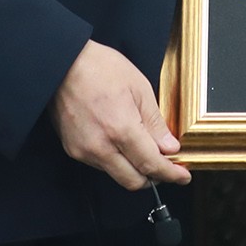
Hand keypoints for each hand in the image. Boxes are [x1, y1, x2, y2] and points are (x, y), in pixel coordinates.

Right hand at [53, 39, 190, 189]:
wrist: (63, 63)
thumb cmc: (100, 68)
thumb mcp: (139, 88)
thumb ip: (155, 123)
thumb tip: (169, 148)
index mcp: (121, 129)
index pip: (151, 165)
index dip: (170, 174)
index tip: (182, 176)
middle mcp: (101, 147)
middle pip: (133, 181)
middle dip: (154, 177)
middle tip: (167, 165)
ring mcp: (84, 151)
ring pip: (116, 174)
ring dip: (134, 169)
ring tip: (143, 148)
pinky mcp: (73, 150)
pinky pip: (100, 165)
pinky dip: (116, 160)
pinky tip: (121, 142)